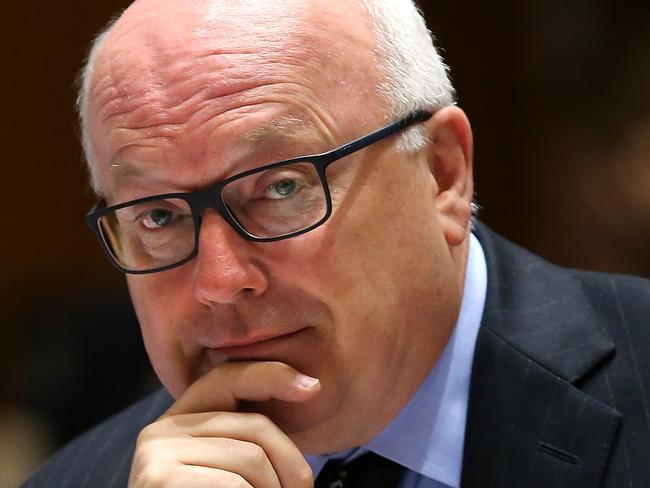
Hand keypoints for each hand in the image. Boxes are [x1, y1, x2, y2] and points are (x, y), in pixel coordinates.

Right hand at [128, 361, 320, 486]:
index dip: (272, 375)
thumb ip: (246, 437)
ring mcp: (157, 455)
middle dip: (291, 463)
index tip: (312, 387)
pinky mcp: (160, 480)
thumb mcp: (226, 467)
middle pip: (254, 427)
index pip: (228, 377)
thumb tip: (307, 388)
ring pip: (251, 459)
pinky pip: (234, 485)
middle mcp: (162, 430)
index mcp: (180, 421)